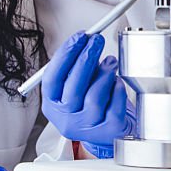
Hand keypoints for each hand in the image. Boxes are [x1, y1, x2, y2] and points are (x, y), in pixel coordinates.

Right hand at [42, 31, 135, 158]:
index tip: (79, 37)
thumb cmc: (90, 104)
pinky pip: (114, 107)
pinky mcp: (108, 131)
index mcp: (53, 105)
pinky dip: (117, 90)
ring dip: (104, 74)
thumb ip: (77, 68)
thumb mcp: (76, 87)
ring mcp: (87, 127)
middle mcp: (66, 119)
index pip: (52, 79)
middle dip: (86, 58)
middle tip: (97, 41)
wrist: (107, 133)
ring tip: (111, 62)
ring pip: (94, 97)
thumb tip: (86, 42)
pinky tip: (118, 82)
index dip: (65, 55)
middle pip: (73, 88)